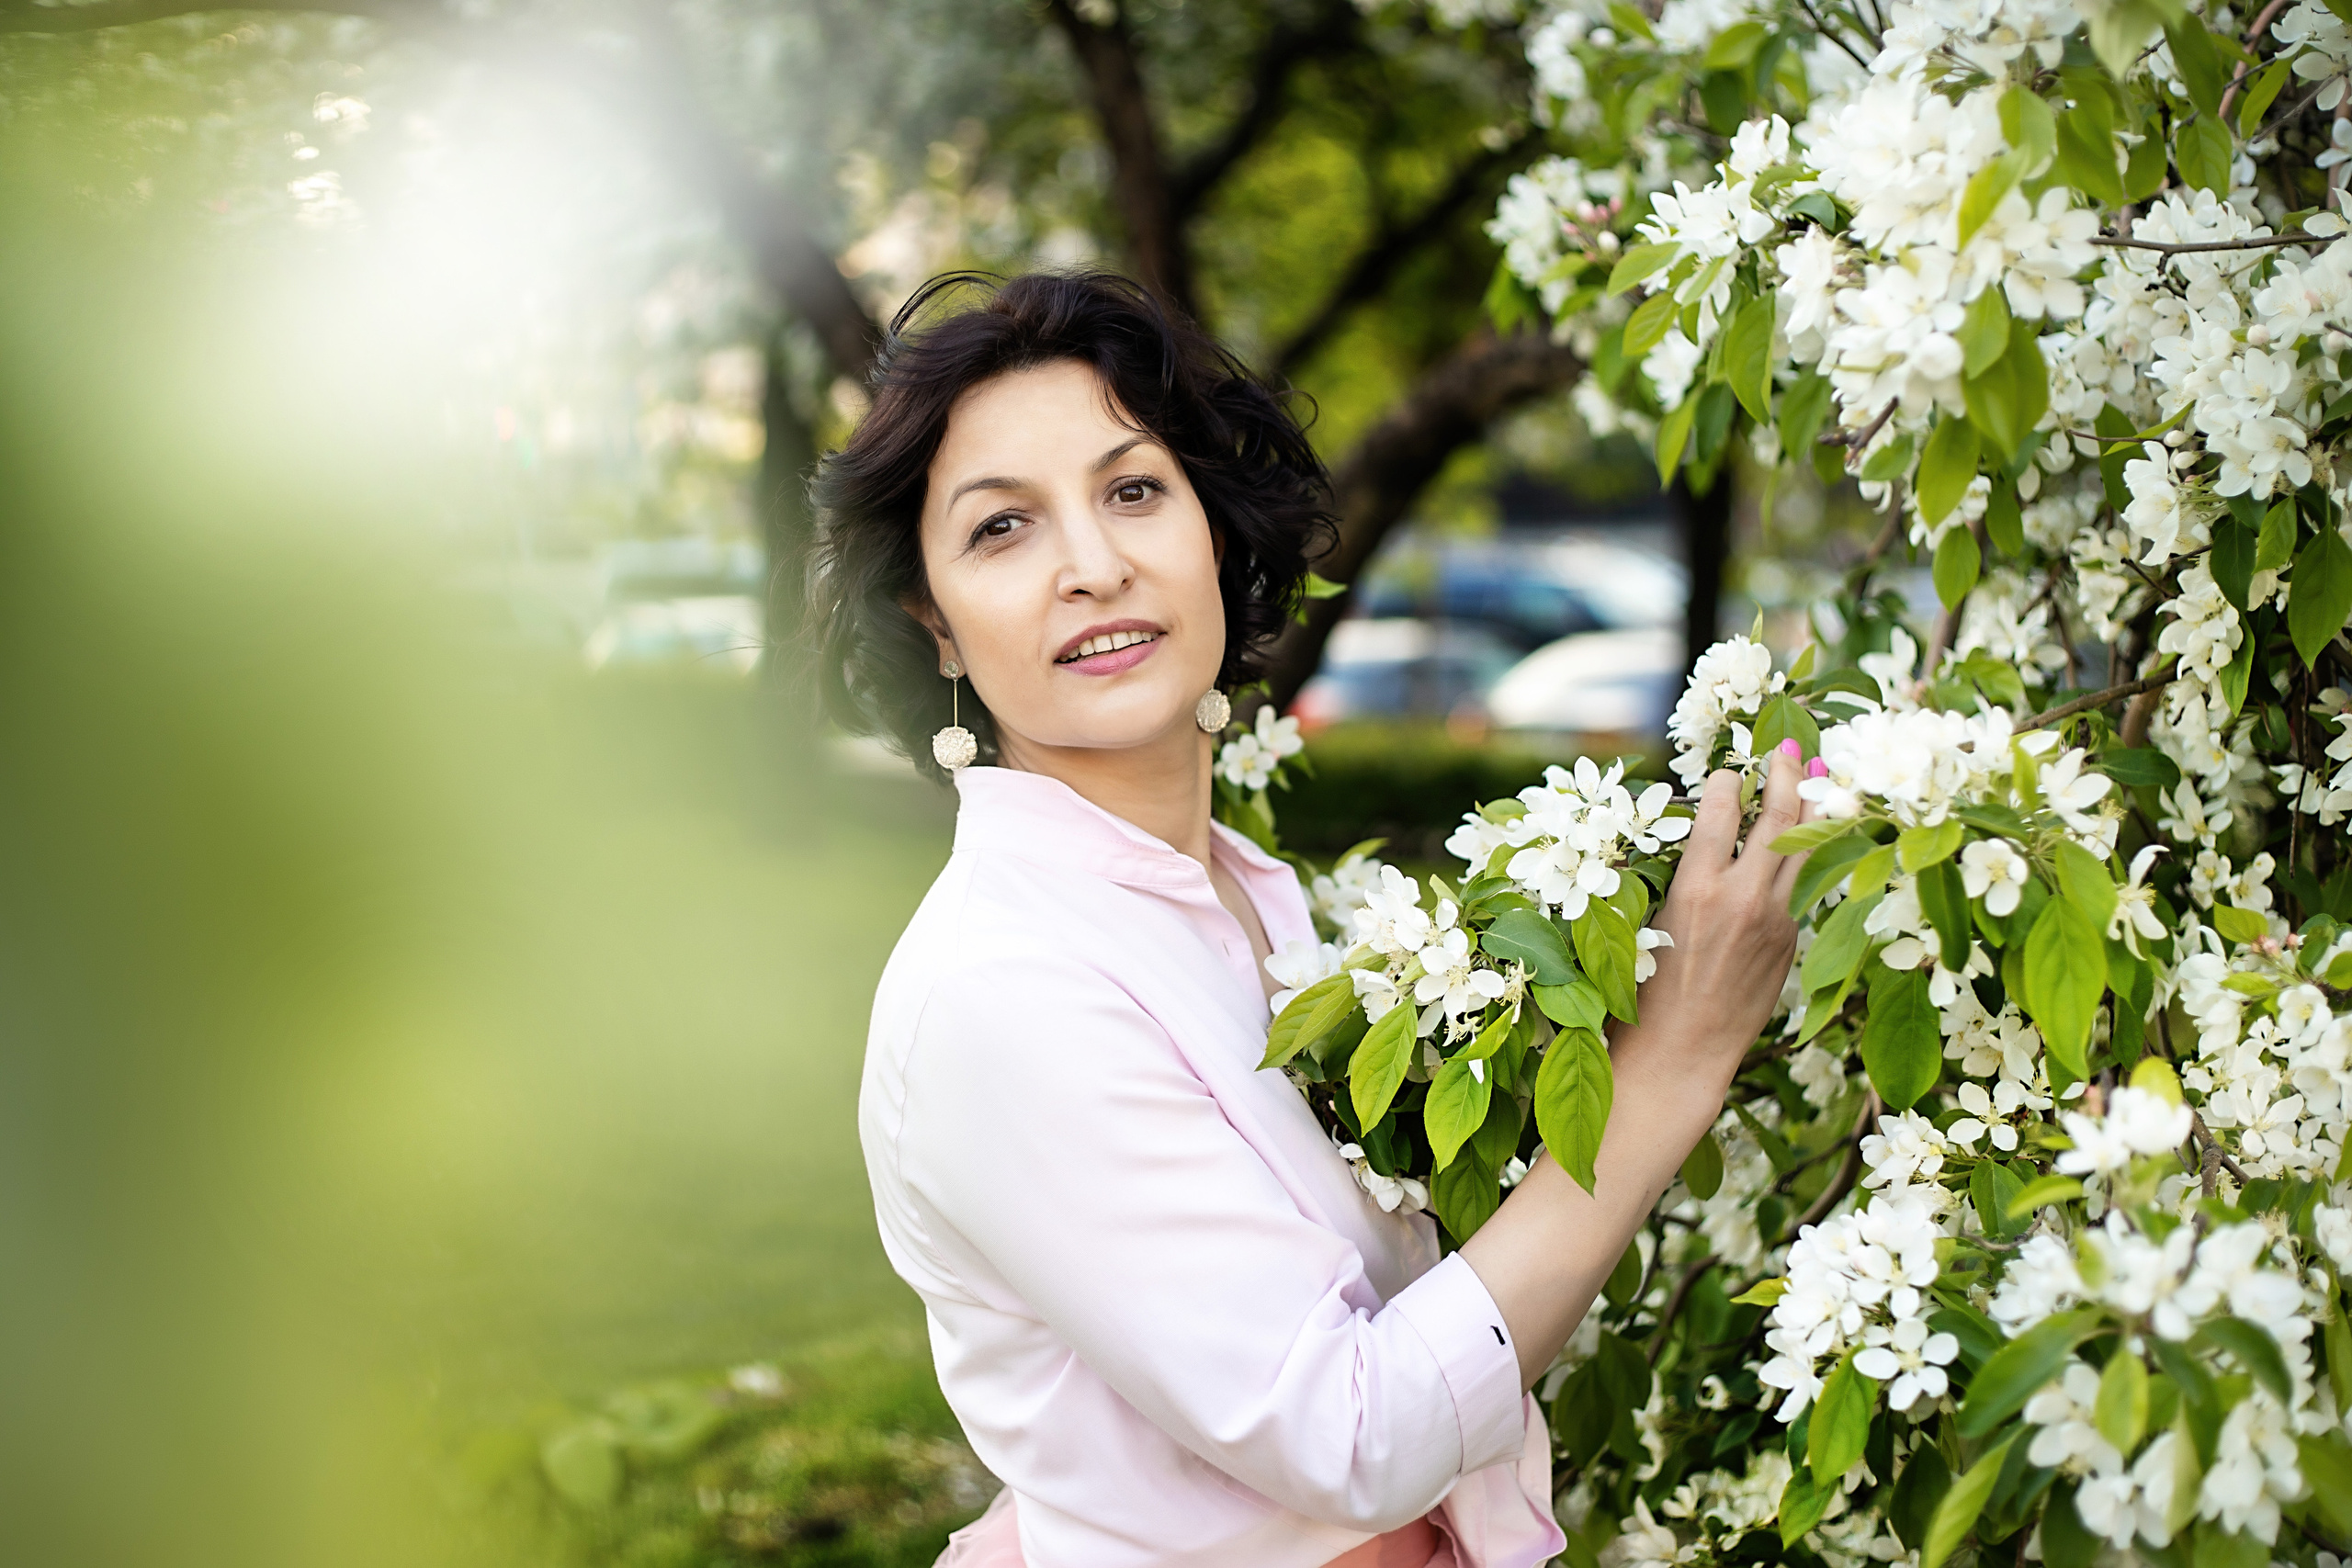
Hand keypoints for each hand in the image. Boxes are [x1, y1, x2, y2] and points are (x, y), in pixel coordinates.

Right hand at [1634, 741, 1816, 1084]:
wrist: (1682, 1051)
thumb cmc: (1647, 992)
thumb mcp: (1651, 921)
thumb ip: (1686, 876)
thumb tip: (1708, 837)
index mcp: (1696, 890)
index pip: (1722, 811)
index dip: (1729, 780)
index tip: (1729, 769)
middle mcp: (1743, 898)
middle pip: (1778, 817)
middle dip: (1785, 773)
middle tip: (1786, 746)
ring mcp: (1775, 920)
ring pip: (1807, 848)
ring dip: (1813, 805)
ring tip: (1819, 773)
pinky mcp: (1790, 940)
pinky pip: (1801, 886)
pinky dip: (1805, 854)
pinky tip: (1807, 836)